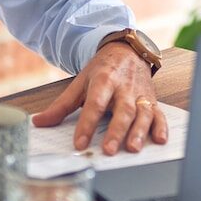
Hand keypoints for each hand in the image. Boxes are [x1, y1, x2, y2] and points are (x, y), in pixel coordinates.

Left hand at [31, 40, 166, 154]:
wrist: (128, 51)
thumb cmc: (103, 70)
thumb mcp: (80, 83)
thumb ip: (61, 106)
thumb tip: (39, 122)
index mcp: (104, 81)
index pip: (94, 104)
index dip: (87, 124)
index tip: (79, 143)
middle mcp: (124, 88)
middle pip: (122, 110)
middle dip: (116, 131)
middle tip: (108, 149)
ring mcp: (140, 94)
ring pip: (142, 113)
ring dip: (139, 131)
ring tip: (132, 148)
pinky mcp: (152, 100)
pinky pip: (159, 114)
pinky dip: (161, 127)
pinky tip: (159, 140)